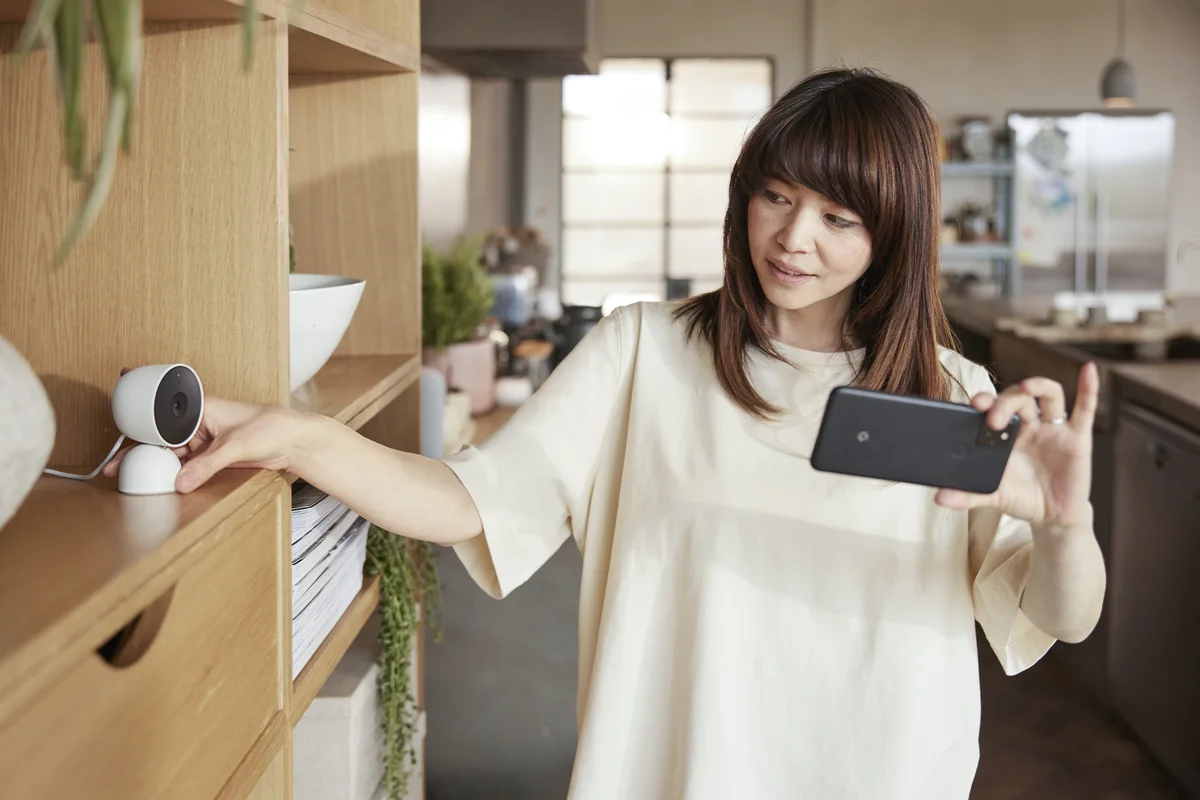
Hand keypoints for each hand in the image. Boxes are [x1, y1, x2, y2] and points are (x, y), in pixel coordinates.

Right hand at [102, 370, 304, 492]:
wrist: (293, 441)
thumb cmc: (271, 427)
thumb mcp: (236, 446)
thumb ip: (207, 465)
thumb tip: (181, 481)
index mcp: (201, 408)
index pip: (163, 413)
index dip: (140, 418)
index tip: (120, 426)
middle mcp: (198, 422)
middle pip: (161, 437)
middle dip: (138, 450)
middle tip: (115, 465)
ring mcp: (204, 440)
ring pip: (171, 453)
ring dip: (154, 464)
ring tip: (130, 477)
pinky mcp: (211, 455)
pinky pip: (185, 465)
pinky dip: (173, 473)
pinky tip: (161, 482)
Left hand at [934, 363, 1098, 527]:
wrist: (1053, 517)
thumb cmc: (1021, 498)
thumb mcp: (993, 495)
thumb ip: (967, 495)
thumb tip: (938, 497)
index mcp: (1005, 433)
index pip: (993, 407)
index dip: (984, 401)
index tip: (973, 404)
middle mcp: (1029, 425)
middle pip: (1018, 398)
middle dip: (1005, 402)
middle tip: (994, 418)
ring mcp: (1053, 429)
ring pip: (1048, 396)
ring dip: (1038, 386)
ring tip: (1026, 387)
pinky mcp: (1077, 438)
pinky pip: (1085, 408)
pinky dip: (1088, 388)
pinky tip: (1088, 371)